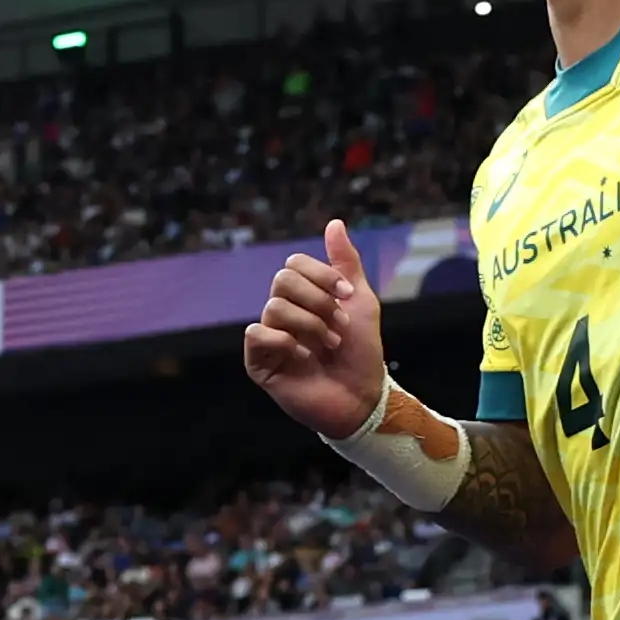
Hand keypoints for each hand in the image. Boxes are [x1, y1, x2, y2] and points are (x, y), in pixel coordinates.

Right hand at [243, 219, 391, 439]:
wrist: (362, 396)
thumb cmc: (361, 352)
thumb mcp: (360, 300)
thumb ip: (346, 262)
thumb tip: (334, 223)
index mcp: (302, 296)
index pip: (294, 264)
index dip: (321, 276)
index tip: (347, 297)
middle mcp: (282, 312)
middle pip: (283, 280)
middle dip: (318, 301)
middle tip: (338, 325)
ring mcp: (269, 337)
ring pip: (274, 307)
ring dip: (310, 325)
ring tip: (328, 346)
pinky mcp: (259, 361)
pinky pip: (257, 334)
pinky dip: (287, 343)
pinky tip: (306, 358)